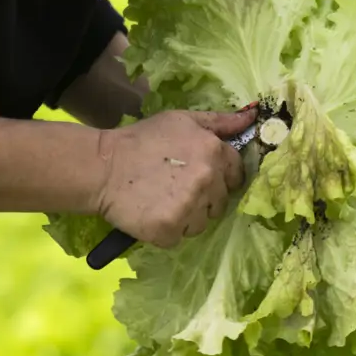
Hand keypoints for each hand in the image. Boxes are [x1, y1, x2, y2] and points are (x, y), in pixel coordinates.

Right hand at [95, 107, 257, 247]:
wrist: (103, 167)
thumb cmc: (142, 140)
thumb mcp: (181, 121)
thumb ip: (220, 121)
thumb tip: (253, 117)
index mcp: (214, 152)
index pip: (236, 173)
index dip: (220, 176)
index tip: (200, 177)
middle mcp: (207, 180)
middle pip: (220, 202)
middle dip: (203, 198)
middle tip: (175, 188)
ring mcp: (189, 208)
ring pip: (201, 223)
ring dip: (186, 217)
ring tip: (161, 200)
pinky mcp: (169, 230)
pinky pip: (179, 238)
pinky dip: (167, 230)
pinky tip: (152, 213)